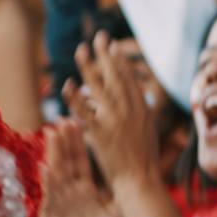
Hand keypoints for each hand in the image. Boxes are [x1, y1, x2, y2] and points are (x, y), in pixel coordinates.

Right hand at [39, 118, 123, 216]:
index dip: (79, 143)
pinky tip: (46, 168)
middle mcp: (71, 192)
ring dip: (54, 155)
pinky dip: (48, 183)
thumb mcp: (116, 212)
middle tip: (62, 120)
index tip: (78, 121)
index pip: (82, 161)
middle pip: (67, 162)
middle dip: (64, 142)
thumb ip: (123, 193)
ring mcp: (60, 203)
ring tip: (53, 135)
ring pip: (56, 175)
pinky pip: (49, 198)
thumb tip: (143, 172)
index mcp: (87, 188)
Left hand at [63, 32, 160, 190]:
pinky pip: (83, 110)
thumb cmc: (145, 159)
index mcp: (141, 108)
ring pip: (98, 87)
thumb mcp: (149, 129)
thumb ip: (140, 111)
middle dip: (106, 54)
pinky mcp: (98, 132)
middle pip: (115, 75)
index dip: (120, 60)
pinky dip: (73, 97)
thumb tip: (138, 98)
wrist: (139, 179)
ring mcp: (113, 119)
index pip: (129, 78)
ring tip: (80, 50)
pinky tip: (67, 84)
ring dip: (88, 66)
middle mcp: (128, 109)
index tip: (113, 46)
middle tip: (99, 37)